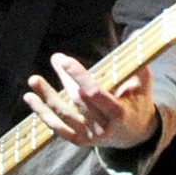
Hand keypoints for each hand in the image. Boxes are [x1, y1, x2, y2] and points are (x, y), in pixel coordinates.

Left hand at [25, 52, 154, 151]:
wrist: (135, 135)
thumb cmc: (139, 103)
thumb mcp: (143, 84)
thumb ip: (137, 61)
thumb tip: (136, 33)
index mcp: (119, 113)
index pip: (95, 93)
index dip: (79, 77)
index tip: (65, 60)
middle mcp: (103, 127)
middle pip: (78, 100)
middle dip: (65, 79)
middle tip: (57, 58)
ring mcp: (90, 135)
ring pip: (64, 116)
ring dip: (47, 98)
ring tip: (33, 80)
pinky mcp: (80, 140)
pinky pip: (59, 128)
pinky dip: (44, 115)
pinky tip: (32, 99)